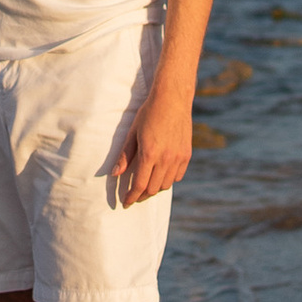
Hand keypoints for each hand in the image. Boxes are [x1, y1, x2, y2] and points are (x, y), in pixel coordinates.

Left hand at [115, 78, 196, 205]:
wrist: (172, 99)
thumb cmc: (149, 113)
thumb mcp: (133, 132)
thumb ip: (125, 155)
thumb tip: (115, 173)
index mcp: (150, 153)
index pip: (140, 185)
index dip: (131, 196)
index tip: (126, 203)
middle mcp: (166, 158)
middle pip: (153, 188)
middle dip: (142, 195)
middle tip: (134, 196)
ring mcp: (178, 157)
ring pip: (166, 184)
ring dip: (155, 189)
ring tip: (147, 187)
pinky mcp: (186, 154)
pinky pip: (177, 176)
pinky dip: (168, 180)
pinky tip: (161, 176)